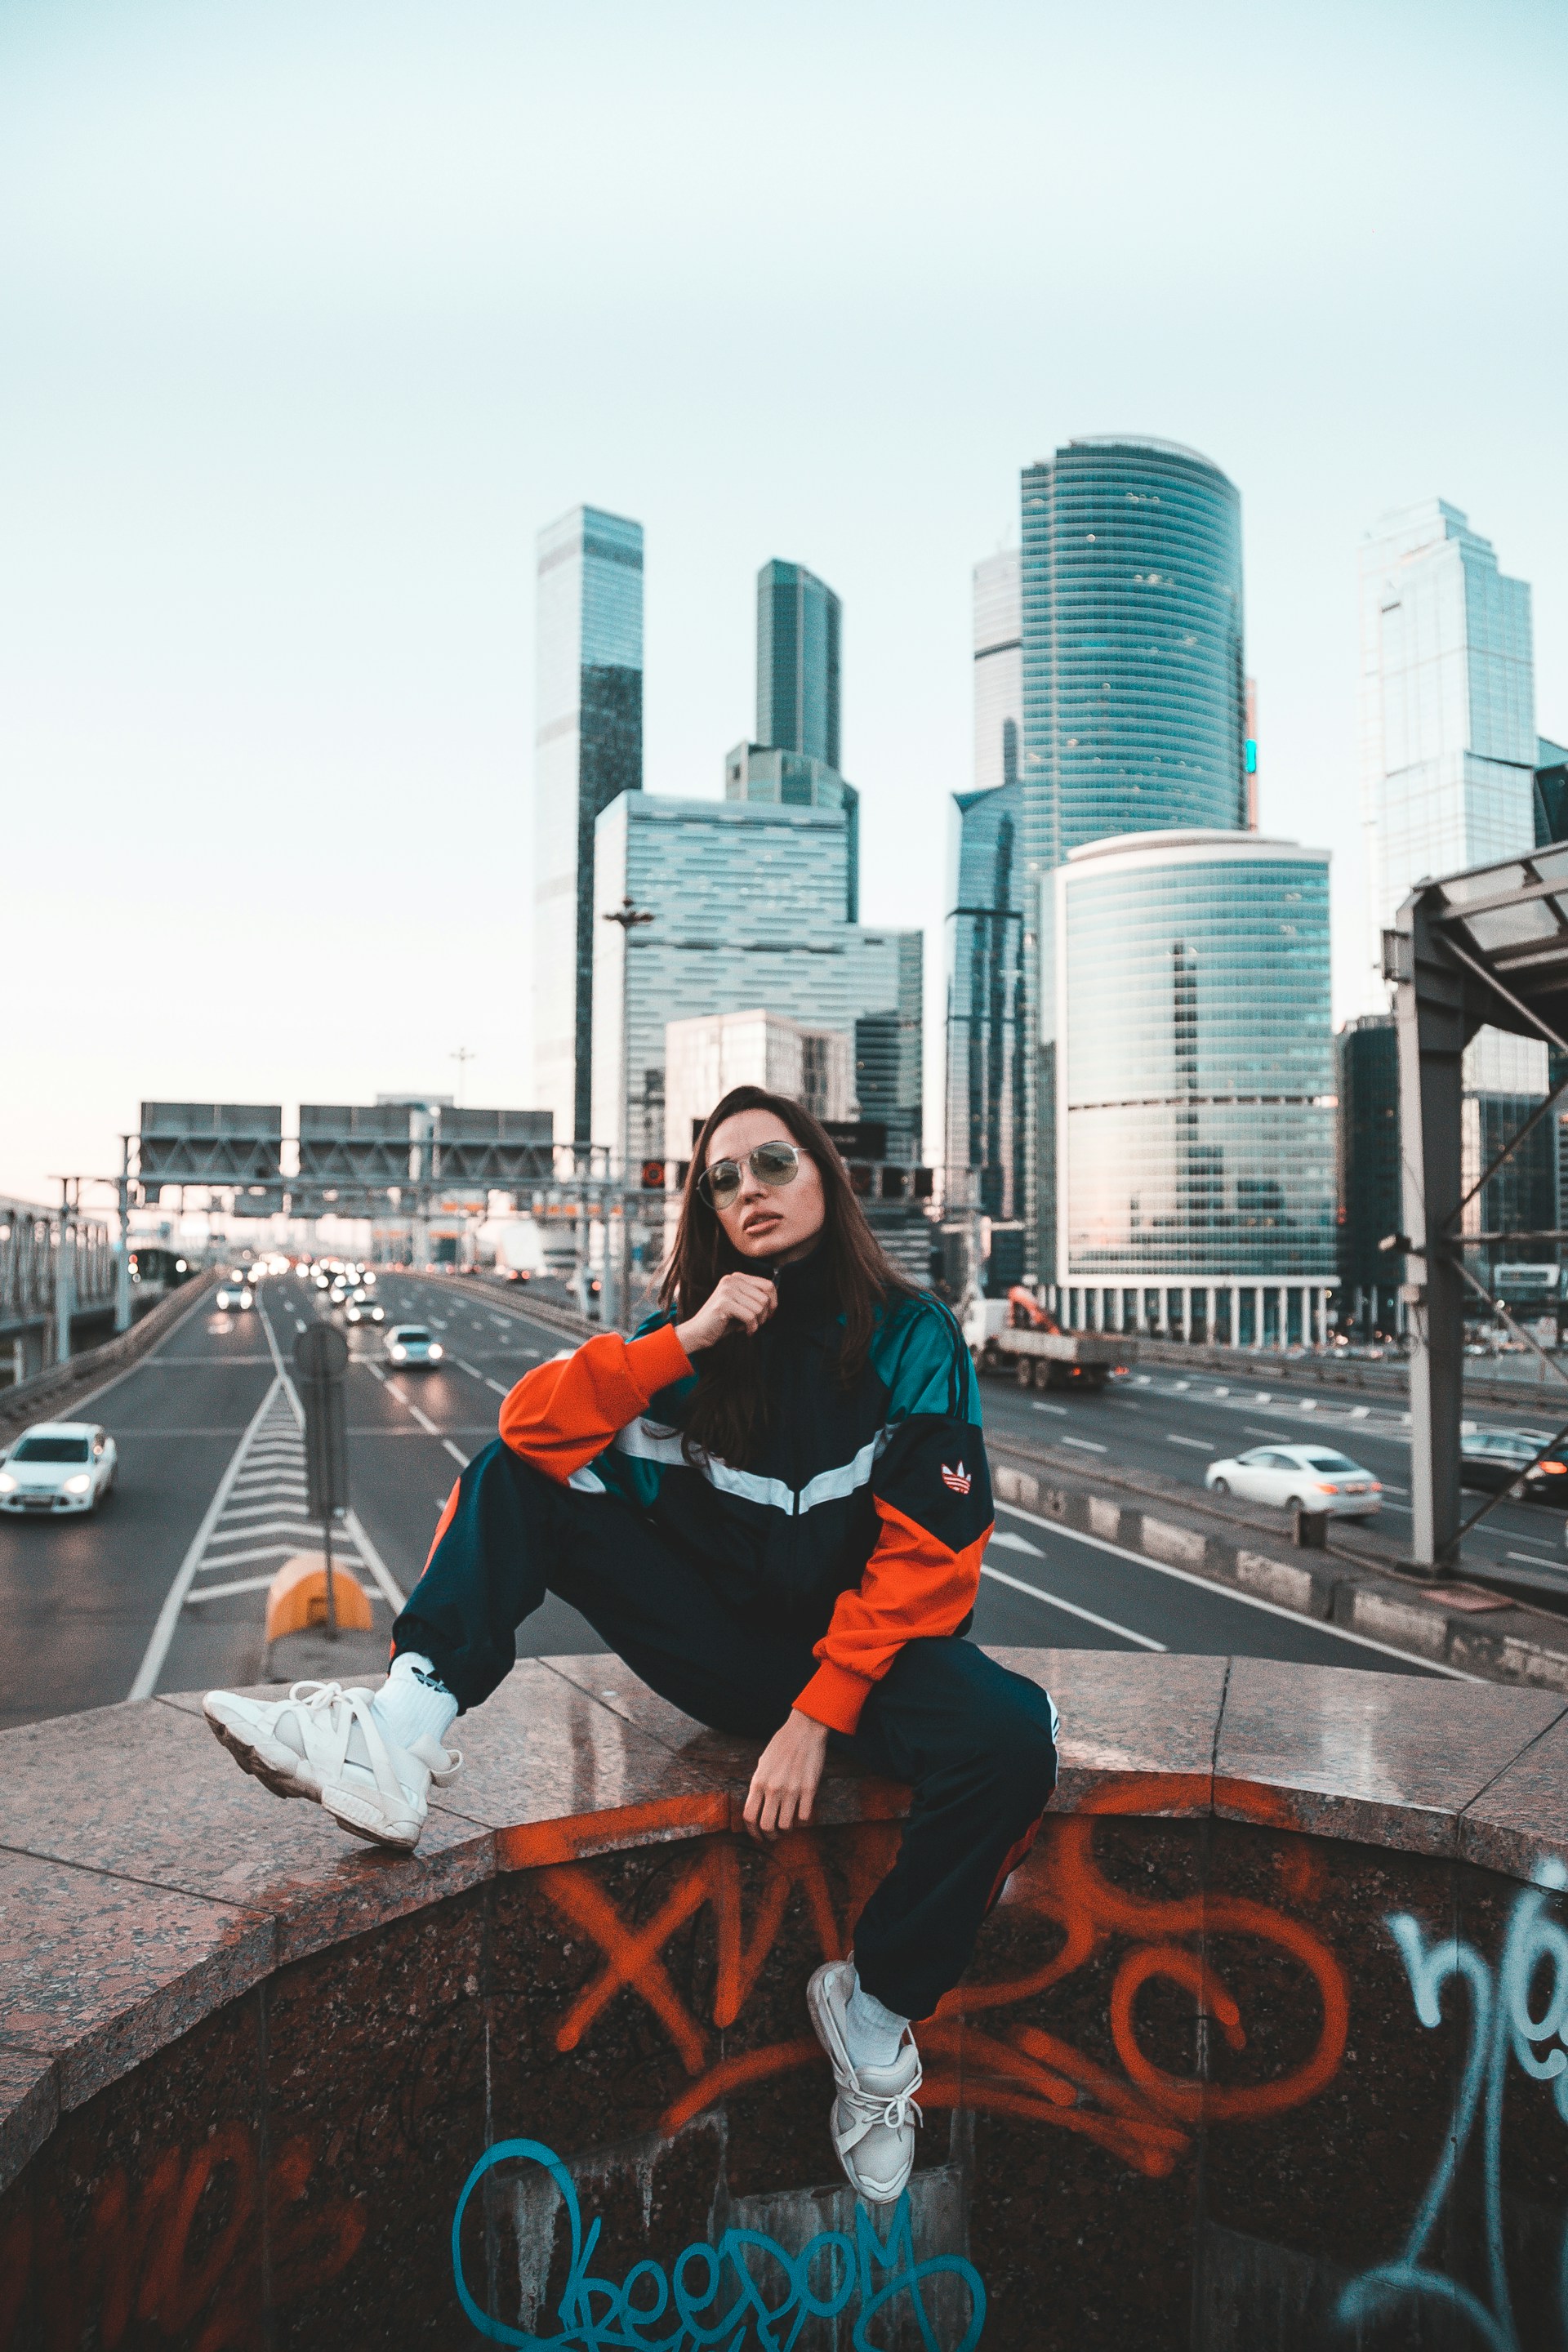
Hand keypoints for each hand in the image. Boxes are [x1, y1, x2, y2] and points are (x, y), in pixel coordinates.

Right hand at [675, 1271, 776, 1356]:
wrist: (698, 1332)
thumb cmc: (723, 1321)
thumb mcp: (741, 1305)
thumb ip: (755, 1298)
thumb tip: (775, 1300)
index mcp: (737, 1277)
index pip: (768, 1285)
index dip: (773, 1302)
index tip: (768, 1315)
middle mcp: (732, 1280)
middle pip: (765, 1297)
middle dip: (764, 1315)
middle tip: (755, 1324)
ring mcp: (727, 1290)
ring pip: (759, 1307)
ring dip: (757, 1322)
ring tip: (747, 1327)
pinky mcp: (724, 1303)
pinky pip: (750, 1317)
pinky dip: (751, 1328)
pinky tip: (743, 1331)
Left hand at [743, 1708, 828, 1840]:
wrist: (804, 1729)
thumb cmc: (782, 1744)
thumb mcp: (763, 1763)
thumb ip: (759, 1784)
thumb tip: (757, 1805)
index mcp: (758, 1781)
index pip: (749, 1816)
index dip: (752, 1832)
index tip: (758, 1836)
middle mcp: (773, 1788)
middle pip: (766, 1826)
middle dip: (770, 1837)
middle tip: (774, 1836)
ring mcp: (792, 1790)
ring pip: (786, 1826)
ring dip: (787, 1830)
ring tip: (789, 1826)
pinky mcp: (809, 1789)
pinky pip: (805, 1817)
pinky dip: (803, 1821)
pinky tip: (802, 1815)